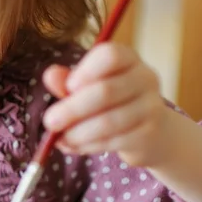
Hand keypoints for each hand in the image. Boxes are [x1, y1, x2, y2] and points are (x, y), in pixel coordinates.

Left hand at [41, 42, 171, 166]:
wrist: (151, 131)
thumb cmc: (109, 102)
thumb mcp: (86, 87)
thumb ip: (66, 81)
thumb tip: (50, 75)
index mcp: (127, 59)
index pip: (110, 55)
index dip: (85, 71)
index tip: (68, 87)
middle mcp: (144, 78)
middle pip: (106, 91)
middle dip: (72, 109)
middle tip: (49, 121)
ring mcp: (151, 107)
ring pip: (108, 121)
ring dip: (77, 133)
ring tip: (60, 139)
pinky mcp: (149, 134)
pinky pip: (114, 141)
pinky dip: (89, 146)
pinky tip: (75, 146)